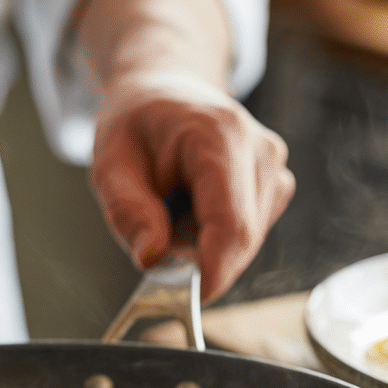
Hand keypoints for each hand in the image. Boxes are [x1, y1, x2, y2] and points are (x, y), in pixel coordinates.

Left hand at [89, 68, 293, 301]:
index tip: (188, 297)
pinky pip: (250, 235)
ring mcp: (275, 168)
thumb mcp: (110, 164)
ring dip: (207, 247)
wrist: (165, 90)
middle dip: (201, 260)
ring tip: (175, 211)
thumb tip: (152, 258)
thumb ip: (128, 213)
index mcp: (219, 136)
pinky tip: (195, 210)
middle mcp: (260, 150)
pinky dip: (218, 238)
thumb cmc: (138, 123)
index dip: (214, 271)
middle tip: (158, 239)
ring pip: (247, 243)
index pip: (232, 225)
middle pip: (243, 240)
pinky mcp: (277, 185)